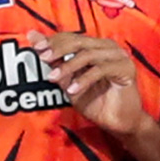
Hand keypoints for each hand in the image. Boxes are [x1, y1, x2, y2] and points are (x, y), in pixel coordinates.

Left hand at [28, 29, 148, 136]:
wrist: (117, 123)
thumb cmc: (95, 102)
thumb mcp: (68, 82)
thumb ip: (54, 62)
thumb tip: (33, 38)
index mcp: (95, 46)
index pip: (71, 37)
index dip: (53, 41)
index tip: (36, 48)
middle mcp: (107, 47)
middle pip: (79, 41)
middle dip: (58, 49)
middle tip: (43, 58)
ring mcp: (118, 56)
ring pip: (88, 54)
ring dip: (68, 66)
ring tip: (54, 78)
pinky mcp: (126, 68)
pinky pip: (100, 69)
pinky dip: (83, 79)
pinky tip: (72, 89)